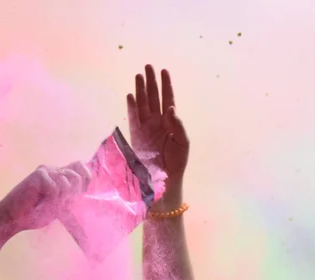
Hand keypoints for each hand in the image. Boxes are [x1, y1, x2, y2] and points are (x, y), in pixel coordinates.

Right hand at [0, 163, 90, 234]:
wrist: (13, 218)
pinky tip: (38, 202)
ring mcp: (46, 170)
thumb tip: (88, 191)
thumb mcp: (60, 206)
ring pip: (67, 184)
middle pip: (77, 177)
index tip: (77, 195)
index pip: (81, 167)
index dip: (86, 180)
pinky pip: (56, 189)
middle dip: (71, 195)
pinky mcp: (39, 174)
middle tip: (56, 204)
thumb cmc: (36, 214)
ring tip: (45, 204)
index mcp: (60, 176)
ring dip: (59, 200)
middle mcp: (54, 170)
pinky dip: (50, 200)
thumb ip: (72, 196)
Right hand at [127, 65, 188, 195]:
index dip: (166, 85)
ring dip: (140, 89)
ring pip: (142, 103)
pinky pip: (133, 117)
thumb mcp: (183, 142)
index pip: (168, 99)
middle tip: (148, 66)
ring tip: (138, 75)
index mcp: (171, 122)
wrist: (164, 177)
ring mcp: (146, 126)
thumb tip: (171, 108)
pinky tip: (131, 95)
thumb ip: (178, 125)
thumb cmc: (176, 161)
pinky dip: (132, 106)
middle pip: (154, 97)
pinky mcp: (136, 134)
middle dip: (151, 81)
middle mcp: (157, 121)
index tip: (164, 71)